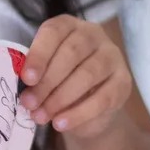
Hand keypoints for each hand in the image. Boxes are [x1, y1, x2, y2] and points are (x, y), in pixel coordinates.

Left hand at [18, 16, 132, 138]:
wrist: (89, 107)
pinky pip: (102, 98)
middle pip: (71, 53)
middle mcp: (93, 34)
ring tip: (41, 116)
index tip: (26, 78)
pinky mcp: (123, 82)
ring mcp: (112, 56)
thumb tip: (25, 92)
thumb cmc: (59, 81)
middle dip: (47, 81)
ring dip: (60, 98)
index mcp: (68, 26)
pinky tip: (60, 124)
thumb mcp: (44, 73)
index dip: (39, 55)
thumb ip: (35, 75)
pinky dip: (78, 113)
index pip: (54, 32)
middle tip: (30, 103)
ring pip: (87, 75)